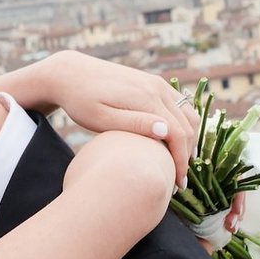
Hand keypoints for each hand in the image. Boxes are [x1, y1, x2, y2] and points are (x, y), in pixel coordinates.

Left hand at [0, 53, 192, 183]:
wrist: (71, 73)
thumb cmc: (81, 101)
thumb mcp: (102, 118)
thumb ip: (133, 124)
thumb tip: (165, 130)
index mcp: (147, 97)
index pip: (178, 134)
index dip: (181, 162)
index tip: (178, 185)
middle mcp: (157, 87)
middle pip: (188, 125)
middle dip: (187, 154)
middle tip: (178, 181)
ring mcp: (157, 83)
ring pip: (188, 114)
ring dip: (189, 140)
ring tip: (177, 164)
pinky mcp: (153, 83)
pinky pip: (180, 106)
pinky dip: (183, 125)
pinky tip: (172, 144)